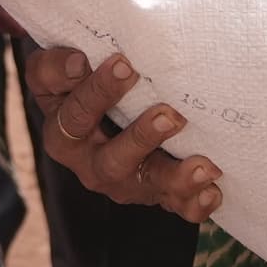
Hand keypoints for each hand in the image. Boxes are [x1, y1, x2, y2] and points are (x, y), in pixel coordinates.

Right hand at [27, 46, 221, 222]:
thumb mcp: (53, 77)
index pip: (75, 117)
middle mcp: (92, 166)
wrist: (90, 121)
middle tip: (168, 115)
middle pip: (113, 161)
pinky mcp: (154, 193)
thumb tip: (77, 61)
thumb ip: (55, 68)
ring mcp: (125, 183)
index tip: (123, 63)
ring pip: (149, 185)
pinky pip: (176, 205)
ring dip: (176, 176)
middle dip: (142, 138)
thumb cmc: (75, 88)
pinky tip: (213, 189)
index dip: (97, 91)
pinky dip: (195, 202)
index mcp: (63, 136)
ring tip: (202, 165)